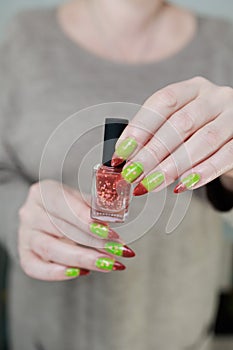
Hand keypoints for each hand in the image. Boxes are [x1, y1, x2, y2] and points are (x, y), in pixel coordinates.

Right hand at [18, 180, 134, 280]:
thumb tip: (115, 215)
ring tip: (109, 264)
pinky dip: (59, 273)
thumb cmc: (67, 205)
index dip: (87, 220)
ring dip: (83, 259)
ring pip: (51, 250)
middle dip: (94, 242)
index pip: (64, 205)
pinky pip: (36, 268)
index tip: (110, 232)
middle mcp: (29, 213)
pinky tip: (83, 272)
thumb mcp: (81, 199)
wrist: (48, 216)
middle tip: (118, 251)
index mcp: (43, 192)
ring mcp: (24, 235)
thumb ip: (95, 206)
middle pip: (61, 230)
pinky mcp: (24, 255)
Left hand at [111, 77, 232, 194]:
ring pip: (203, 140)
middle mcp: (214, 97)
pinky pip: (226, 155)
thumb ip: (156, 135)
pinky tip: (185, 184)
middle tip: (134, 173)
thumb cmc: (200, 129)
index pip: (163, 101)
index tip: (122, 151)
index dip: (140, 127)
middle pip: (181, 123)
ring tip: (152, 183)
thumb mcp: (179, 123)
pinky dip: (204, 171)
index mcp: (192, 88)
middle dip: (153, 152)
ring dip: (174, 165)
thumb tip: (125, 158)